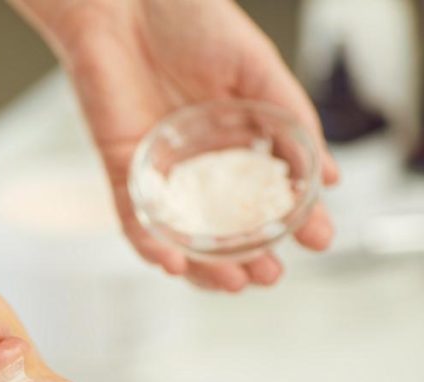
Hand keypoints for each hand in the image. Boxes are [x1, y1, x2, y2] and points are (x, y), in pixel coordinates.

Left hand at [16, 0, 339, 290]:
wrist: (124, 4)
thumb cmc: (189, 21)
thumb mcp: (257, 70)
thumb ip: (290, 121)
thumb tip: (328, 175)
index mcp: (238, 139)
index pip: (269, 195)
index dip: (294, 222)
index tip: (319, 241)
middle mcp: (200, 161)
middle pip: (224, 225)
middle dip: (249, 257)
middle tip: (271, 277)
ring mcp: (160, 169)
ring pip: (182, 233)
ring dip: (204, 265)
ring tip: (233, 284)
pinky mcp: (122, 168)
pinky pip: (134, 218)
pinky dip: (151, 244)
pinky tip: (174, 262)